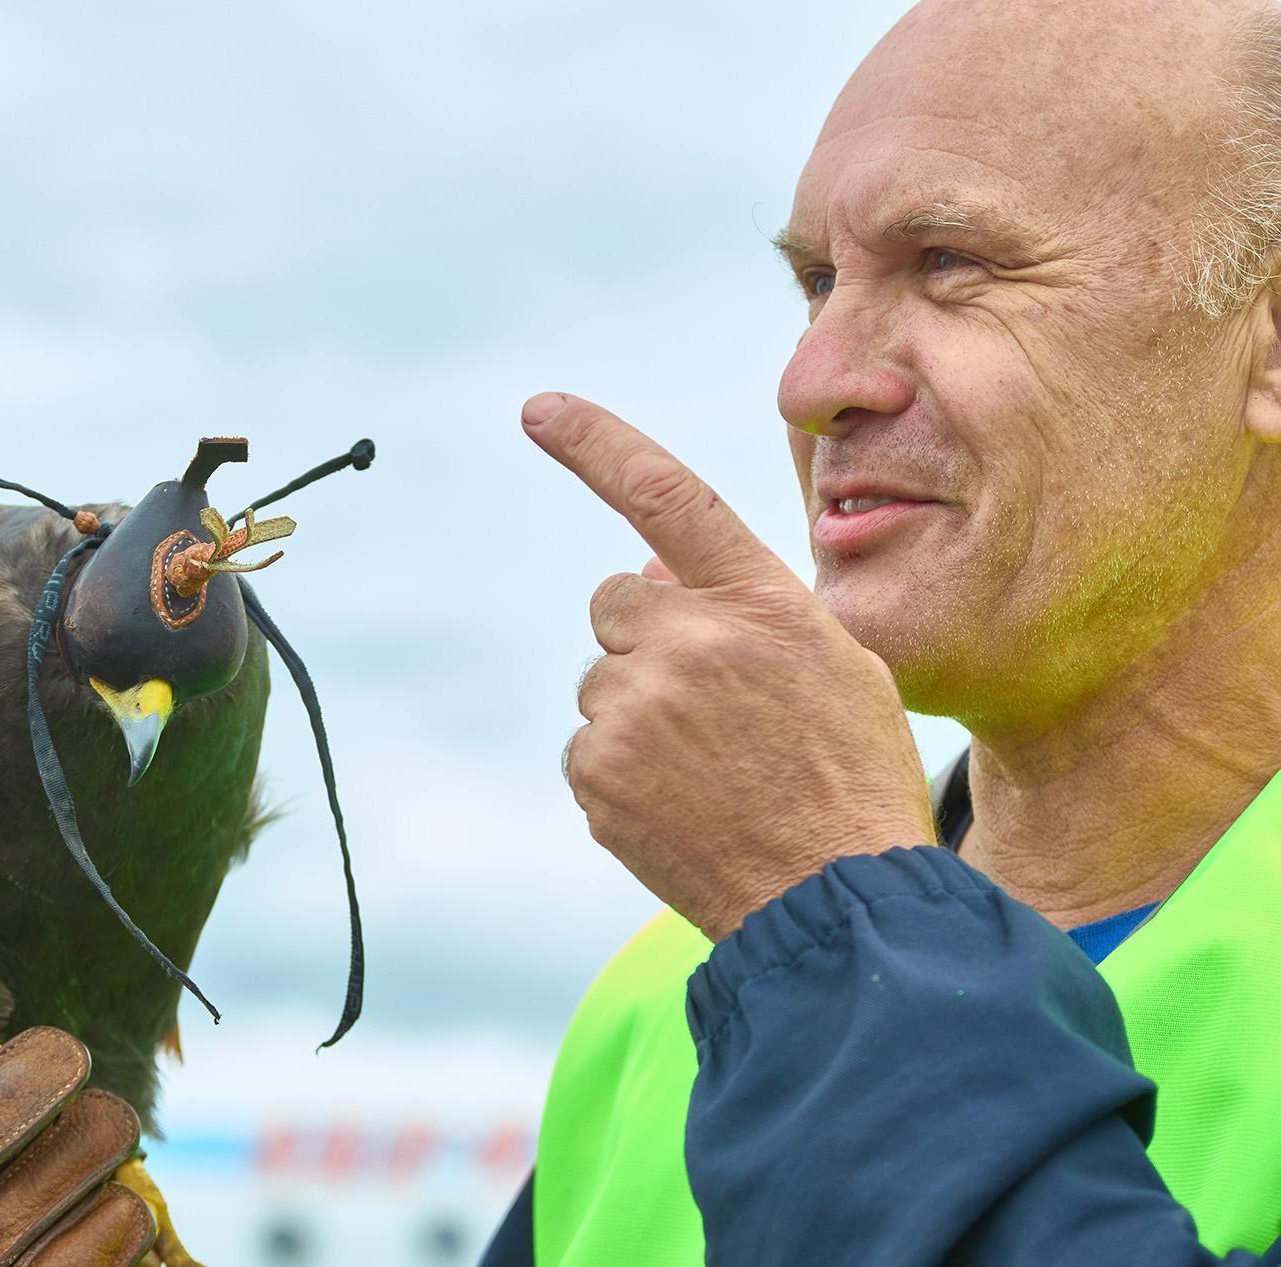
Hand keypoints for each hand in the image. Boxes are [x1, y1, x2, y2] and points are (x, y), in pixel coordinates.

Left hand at [523, 391, 935, 939]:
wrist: (835, 898)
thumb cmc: (848, 775)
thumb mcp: (831, 664)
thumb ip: (743, 605)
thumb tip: (652, 571)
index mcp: (758, 600)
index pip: (667, 494)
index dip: (597, 443)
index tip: (539, 409)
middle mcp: (688, 639)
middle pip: (618, 602)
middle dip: (648, 637)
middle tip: (712, 707)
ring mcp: (635, 706)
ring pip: (601, 680)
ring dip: (638, 710)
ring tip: (711, 770)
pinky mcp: (597, 771)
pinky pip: (587, 746)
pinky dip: (621, 771)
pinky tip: (683, 804)